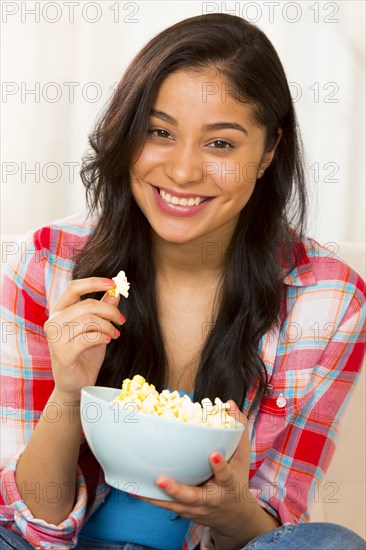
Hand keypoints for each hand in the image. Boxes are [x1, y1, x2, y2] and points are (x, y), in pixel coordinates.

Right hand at [44, 277, 124, 399]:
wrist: (76, 385)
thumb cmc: (85, 354)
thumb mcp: (97, 328)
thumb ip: (103, 309)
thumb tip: (115, 291)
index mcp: (60, 311)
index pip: (74, 287)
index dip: (94, 282)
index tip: (113, 284)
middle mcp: (53, 321)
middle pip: (87, 304)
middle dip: (110, 311)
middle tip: (121, 320)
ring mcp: (55, 337)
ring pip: (88, 320)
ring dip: (108, 326)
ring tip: (115, 334)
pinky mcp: (62, 352)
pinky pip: (88, 338)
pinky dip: (102, 337)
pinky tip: (108, 340)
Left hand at [138, 401, 251, 542]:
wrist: (233, 515)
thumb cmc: (237, 480)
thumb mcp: (242, 457)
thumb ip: (237, 431)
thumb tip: (229, 403)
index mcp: (228, 485)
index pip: (226, 476)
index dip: (220, 467)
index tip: (213, 455)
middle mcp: (211, 499)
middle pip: (193, 497)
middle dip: (177, 490)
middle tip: (161, 479)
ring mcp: (195, 508)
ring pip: (174, 504)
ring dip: (156, 496)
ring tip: (137, 487)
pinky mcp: (183, 511)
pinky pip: (165, 506)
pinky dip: (150, 498)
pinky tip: (133, 489)